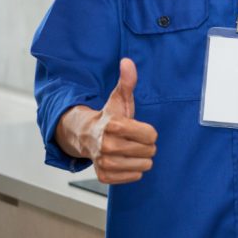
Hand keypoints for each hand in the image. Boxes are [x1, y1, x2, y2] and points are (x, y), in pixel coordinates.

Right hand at [55, 58, 157, 184]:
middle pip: (149, 151)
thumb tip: (127, 61)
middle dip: (146, 145)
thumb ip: (127, 81)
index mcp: (114, 126)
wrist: (85, 136)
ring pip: (144, 165)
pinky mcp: (104, 176)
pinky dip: (133, 170)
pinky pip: (134, 177)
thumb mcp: (119, 99)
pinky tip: (125, 160)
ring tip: (129, 149)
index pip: (151, 135)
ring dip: (141, 158)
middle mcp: (107, 146)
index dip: (149, 131)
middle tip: (133, 139)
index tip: (138, 128)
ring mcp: (105, 162)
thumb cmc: (109, 117)